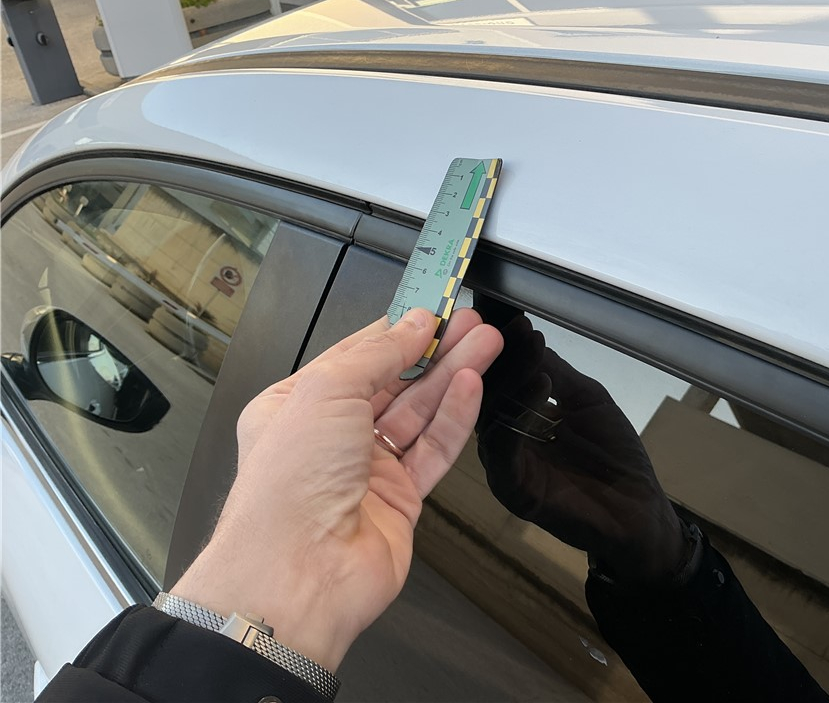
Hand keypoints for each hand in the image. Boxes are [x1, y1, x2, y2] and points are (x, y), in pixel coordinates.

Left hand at [171, 307, 502, 669]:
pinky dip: (454, 417)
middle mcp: (331, 437)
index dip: (396, 331)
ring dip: (452, 376)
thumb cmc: (288, 487)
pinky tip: (471, 387)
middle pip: (394, 382)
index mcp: (296, 406)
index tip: (432, 309)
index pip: (355, 356)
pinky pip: (433, 449)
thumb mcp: (325, 391)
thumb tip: (412, 325)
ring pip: (419, 413)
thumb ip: (377, 354)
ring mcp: (367, 471)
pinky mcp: (400, 499)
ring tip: (485, 343)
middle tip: (470, 323)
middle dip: (434, 349)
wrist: (300, 574)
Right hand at [476, 310, 686, 583]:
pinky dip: (518, 415)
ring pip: (492, 415)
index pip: (497, 376)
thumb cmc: (615, 457)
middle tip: (501, 320)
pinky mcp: (514, 488)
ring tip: (527, 342)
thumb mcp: (585, 401)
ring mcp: (504, 464)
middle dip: (496, 354)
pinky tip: (540, 385)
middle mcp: (502, 439)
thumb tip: (526, 332)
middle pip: (486, 392)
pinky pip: (504, 449)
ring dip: (510, 377)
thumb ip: (555, 372)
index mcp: (515, 418)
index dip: (498, 345)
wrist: (639, 513)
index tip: (500, 310)